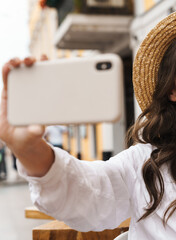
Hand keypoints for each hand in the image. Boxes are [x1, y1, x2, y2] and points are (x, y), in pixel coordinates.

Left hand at [0, 55, 53, 177]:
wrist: (29, 142)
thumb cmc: (21, 137)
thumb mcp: (25, 136)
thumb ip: (31, 132)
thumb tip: (38, 128)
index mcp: (9, 98)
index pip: (7, 79)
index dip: (8, 69)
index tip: (13, 65)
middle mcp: (20, 92)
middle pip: (19, 71)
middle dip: (22, 61)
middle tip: (29, 60)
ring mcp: (32, 93)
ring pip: (33, 73)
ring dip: (38, 63)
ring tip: (43, 59)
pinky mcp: (44, 95)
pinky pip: (46, 81)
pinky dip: (50, 72)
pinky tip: (55, 66)